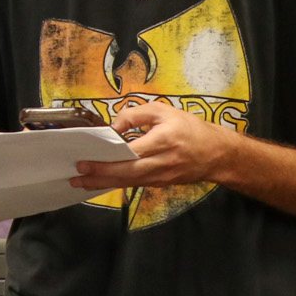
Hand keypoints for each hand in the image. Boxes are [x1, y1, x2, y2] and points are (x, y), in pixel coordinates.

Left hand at [71, 98, 237, 189]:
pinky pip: (136, 184)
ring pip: (130, 182)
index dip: (109, 157)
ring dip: (104, 183)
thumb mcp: (164, 111)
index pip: (132, 152)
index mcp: (165, 140)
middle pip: (128, 172)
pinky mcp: (162, 183)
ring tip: (81, 183)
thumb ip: (135, 115)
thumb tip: (112, 127)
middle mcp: (164, 161)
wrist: (219, 153)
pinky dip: (117, 184)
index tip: (87, 158)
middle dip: (100, 175)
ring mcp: (163, 175)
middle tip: (77, 176)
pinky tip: (101, 183)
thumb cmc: (190, 128)